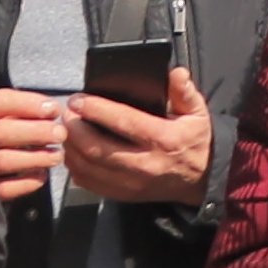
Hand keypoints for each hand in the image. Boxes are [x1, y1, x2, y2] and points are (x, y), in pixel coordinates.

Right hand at [0, 87, 67, 201]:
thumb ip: (18, 110)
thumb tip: (52, 110)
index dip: (29, 104)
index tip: (54, 109)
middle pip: (2, 131)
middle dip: (36, 131)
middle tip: (60, 134)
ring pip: (3, 160)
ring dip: (36, 158)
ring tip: (56, 155)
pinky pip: (3, 189)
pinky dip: (26, 183)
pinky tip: (41, 175)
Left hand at [62, 68, 212, 204]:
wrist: (200, 179)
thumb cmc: (194, 141)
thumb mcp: (196, 113)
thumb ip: (184, 92)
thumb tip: (176, 73)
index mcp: (164, 139)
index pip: (124, 121)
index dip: (96, 109)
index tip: (78, 100)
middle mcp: (146, 163)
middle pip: (97, 148)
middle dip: (75, 129)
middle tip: (67, 114)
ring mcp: (132, 182)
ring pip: (88, 166)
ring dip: (71, 148)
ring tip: (67, 131)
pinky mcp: (123, 194)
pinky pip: (89, 182)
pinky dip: (75, 166)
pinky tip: (74, 152)